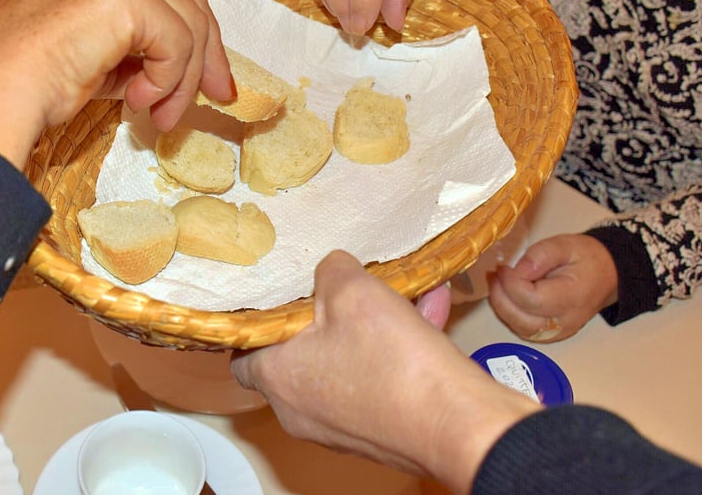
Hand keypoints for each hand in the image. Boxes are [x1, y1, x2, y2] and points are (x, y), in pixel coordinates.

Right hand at [0, 0, 233, 168]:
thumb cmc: (28, 80)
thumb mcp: (96, 50)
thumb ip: (139, 47)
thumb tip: (191, 73)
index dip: (198, 35)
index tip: (213, 80)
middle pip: (189, 0)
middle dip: (206, 56)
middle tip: (215, 99)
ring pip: (189, 25)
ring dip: (182, 80)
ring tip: (159, 117)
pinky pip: (177, 43)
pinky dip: (167, 80)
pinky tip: (136, 101)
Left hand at [231, 251, 538, 492]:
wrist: (459, 426)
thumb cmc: (393, 360)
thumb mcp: (355, 290)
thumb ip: (331, 271)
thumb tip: (330, 269)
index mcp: (278, 379)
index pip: (242, 355)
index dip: (258, 323)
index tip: (278, 297)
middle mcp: (300, 410)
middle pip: (299, 354)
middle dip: (325, 316)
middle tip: (344, 289)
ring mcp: (339, 426)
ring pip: (344, 363)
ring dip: (369, 327)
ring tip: (400, 293)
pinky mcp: (377, 432)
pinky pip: (375, 381)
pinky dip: (393, 352)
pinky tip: (427, 314)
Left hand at [489, 234, 618, 341]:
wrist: (607, 274)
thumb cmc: (586, 259)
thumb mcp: (564, 245)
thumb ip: (539, 256)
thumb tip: (516, 272)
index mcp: (572, 298)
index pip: (531, 300)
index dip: (510, 284)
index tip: (504, 268)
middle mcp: (565, 322)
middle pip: (521, 320)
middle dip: (501, 296)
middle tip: (496, 275)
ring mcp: (558, 332)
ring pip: (519, 328)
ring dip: (502, 306)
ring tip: (498, 283)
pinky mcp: (550, 334)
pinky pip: (523, 329)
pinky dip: (510, 314)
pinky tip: (506, 295)